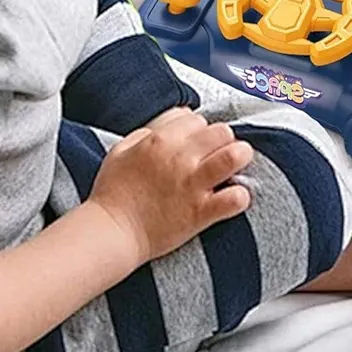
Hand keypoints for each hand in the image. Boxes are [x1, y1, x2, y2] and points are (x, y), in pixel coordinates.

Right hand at [88, 108, 253, 264]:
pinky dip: (240, 196)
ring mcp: (193, 185)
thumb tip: (174, 122)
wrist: (112, 232)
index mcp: (160, 140)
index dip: (199, 130)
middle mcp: (180, 158)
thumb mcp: (122, 149)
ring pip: (233, 156)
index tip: (198, 142)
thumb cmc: (113, 192)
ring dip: (240, 157)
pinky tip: (235, 196)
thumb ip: (149, 131)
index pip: (197, 119)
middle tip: (219, 151)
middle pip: (221, 131)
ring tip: (237, 164)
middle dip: (223, 139)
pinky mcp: (201, 213)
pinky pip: (234, 199)